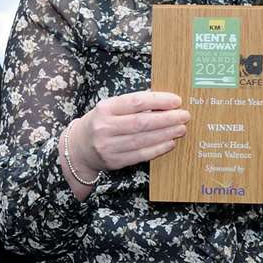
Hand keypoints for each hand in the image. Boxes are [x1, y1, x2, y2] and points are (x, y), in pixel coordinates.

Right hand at [68, 91, 189, 175]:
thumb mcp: (110, 108)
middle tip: (184, 116)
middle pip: (142, 122)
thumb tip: (165, 102)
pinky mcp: (115, 161)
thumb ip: (133, 104)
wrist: (79, 148)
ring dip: (166, 134)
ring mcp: (109, 146)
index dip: (159, 101)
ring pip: (143, 140)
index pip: (136, 101)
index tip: (177, 100)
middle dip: (167, 119)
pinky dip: (158, 148)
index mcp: (105, 108)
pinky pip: (141, 155)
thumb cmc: (101, 123)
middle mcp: (105, 127)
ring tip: (181, 128)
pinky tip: (170, 142)